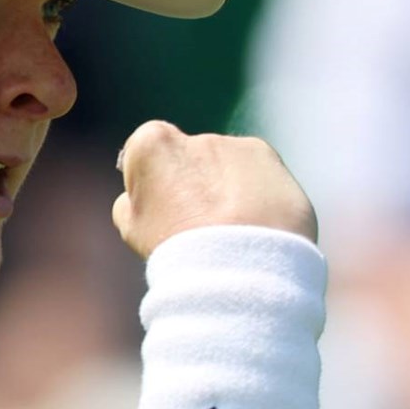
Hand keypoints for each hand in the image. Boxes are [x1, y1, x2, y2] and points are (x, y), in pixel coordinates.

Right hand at [110, 121, 314, 258]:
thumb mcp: (133, 229)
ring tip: (234, 238)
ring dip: (234, 194)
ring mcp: (241, 149)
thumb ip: (134, 198)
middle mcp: (199, 137)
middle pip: (197, 158)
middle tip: (204, 230)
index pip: (150, 148)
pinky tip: (259, 234)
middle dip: (200, 185)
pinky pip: (265, 180)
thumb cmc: (176, 252)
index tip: (163, 208)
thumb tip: (142, 194)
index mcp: (154, 144)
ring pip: (234, 168)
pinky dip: (263, 201)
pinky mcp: (276, 166)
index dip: (157, 179)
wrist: (238, 271)